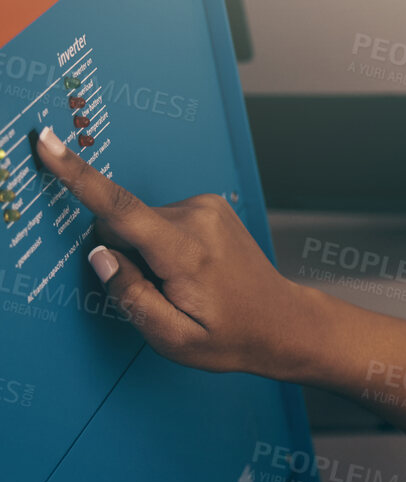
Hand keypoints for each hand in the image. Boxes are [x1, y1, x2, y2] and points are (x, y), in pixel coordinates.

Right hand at [34, 125, 321, 377]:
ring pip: (141, 223)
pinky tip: (192, 268)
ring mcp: (206, 207)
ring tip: (185, 283)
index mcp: (185, 251)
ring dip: (149, 253)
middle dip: (127, 257)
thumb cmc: (231, 336)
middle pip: (123, 225)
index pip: (120, 209)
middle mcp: (197, 218)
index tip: (47, 143)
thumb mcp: (173, 338)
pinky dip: (164, 244)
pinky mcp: (209, 204)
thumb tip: (100, 256)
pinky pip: (160, 220)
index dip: (77, 176)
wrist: (283, 322)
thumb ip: (130, 297)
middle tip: (165, 291)